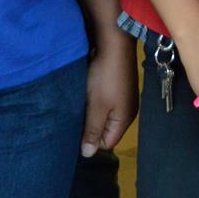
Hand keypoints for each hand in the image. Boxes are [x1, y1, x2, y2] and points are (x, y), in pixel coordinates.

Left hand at [82, 38, 137, 157]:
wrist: (113, 43)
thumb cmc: (105, 78)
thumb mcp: (97, 107)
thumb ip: (93, 131)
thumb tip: (88, 155)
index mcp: (124, 120)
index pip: (106, 143)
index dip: (91, 141)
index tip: (74, 133)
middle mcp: (126, 111)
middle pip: (105, 130)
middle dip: (90, 127)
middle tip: (72, 121)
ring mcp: (122, 97)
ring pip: (103, 115)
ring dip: (90, 113)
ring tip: (76, 108)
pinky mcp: (116, 85)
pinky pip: (103, 102)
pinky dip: (93, 101)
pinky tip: (83, 95)